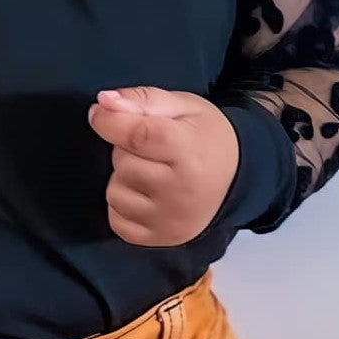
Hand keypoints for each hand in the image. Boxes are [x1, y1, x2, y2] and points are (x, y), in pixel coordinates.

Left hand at [88, 86, 238, 246]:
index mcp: (188, 151)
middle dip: (126, 148)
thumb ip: (142, 99)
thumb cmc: (205, 136)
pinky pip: (117, 220)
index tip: (100, 112)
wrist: (238, 176)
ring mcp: (170, 220)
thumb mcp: (182, 105)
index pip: (136, 136)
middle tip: (152, 148)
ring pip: (115, 192)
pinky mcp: (161, 239)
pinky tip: (145, 194)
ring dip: (123, 178)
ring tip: (151, 170)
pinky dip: (123, 205)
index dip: (109, 121)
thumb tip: (104, 102)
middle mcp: (180, 191)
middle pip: (122, 162)